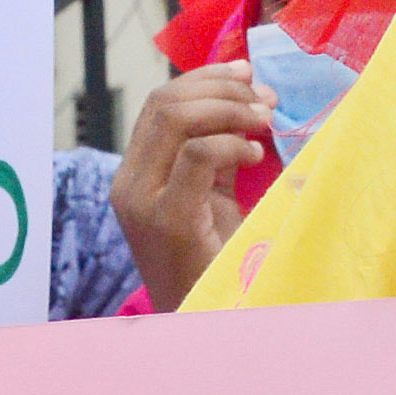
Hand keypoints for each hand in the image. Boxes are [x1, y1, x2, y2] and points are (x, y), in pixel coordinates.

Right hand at [112, 63, 267, 310]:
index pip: (160, 102)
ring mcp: (142, 201)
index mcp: (136, 173)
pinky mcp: (167, 219)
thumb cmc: (215, 263)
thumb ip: (220, 152)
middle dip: (221, 89)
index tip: (248, 74)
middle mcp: (129, 183)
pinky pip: (195, 156)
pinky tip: (257, 157)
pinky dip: (231, 145)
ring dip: (229, 110)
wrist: (207, 320)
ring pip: (175, 119)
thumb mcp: (215, 196)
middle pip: (165, 102)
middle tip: (265, 99)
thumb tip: (251, 102)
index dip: (206, 78)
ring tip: (265, 122)